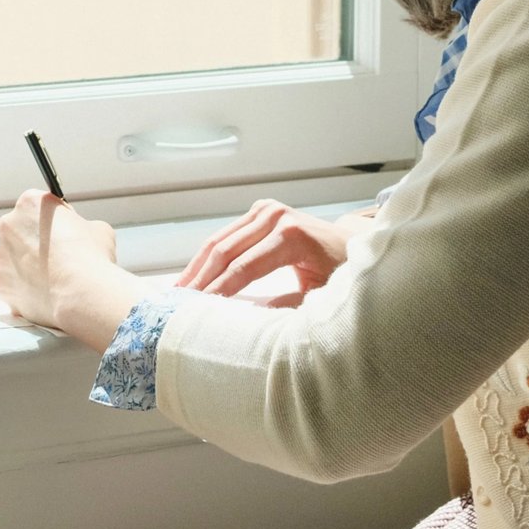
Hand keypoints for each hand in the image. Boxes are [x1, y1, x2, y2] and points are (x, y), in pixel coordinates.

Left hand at [0, 190, 116, 330]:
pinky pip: (11, 284)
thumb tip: (80, 235)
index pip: (39, 206)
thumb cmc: (91, 257)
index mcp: (31, 203)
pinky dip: (24, 289)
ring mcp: (1, 256)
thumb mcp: (98, 228)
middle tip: (58, 257)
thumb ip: (82, 226)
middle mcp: (9, 225)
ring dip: (27, 266)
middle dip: (35, 242)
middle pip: (20, 231)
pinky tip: (43, 293)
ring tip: (52, 279)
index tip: (63, 232)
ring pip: (12, 259)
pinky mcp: (0, 284)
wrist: (81, 294)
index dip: (54, 220)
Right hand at [174, 199, 378, 306]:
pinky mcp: (259, 210)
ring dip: (197, 266)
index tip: (198, 309)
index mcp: (291, 235)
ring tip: (177, 290)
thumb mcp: (320, 295)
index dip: (219, 289)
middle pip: (226, 250)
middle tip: (178, 302)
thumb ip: (288, 306)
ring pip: (220, 240)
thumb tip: (248, 320)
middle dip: (200, 278)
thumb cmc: (341, 273)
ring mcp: (266, 209)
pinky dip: (208, 255)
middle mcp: (275, 215)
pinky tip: (193, 274)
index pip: (244, 266)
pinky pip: (227, 235)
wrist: (351, 244)